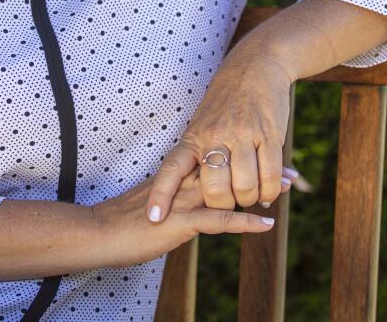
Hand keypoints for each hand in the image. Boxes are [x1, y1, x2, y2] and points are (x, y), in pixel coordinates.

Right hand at [90, 166, 295, 268]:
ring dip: (259, 189)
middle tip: (290, 170)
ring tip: (287, 188)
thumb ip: (172, 199)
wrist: (95, 232)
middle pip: (229, 169)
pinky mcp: (179, 222)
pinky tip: (265, 225)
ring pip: (229, 189)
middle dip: (260, 169)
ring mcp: (182, 201)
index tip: (269, 155)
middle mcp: (182, 183)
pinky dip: (243, 222)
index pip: (217, 162)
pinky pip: (217, 221)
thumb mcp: (153, 204)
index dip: (244, 158)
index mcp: (176, 175)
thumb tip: (186, 202)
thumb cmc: (119, 221)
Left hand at [145, 40, 295, 222]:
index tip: (154, 218)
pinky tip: (269, 191)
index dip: (161, 194)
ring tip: (251, 196)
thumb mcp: (202, 125)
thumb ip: (198, 156)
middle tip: (229, 203)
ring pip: (245, 186)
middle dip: (223, 206)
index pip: (171, 168)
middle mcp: (216, 136)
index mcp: (193, 136)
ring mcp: (243, 134)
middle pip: (214, 190)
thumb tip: (190, 193)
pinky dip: (270, 192)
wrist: (255, 67)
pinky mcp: (269, 134)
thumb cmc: (225, 103)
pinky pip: (271, 176)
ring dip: (249, 199)